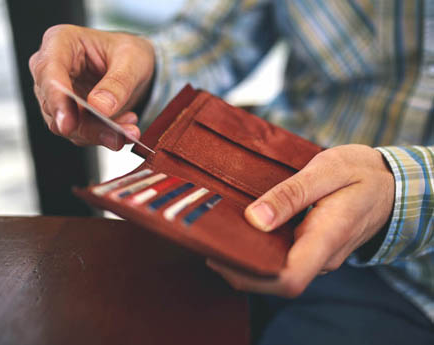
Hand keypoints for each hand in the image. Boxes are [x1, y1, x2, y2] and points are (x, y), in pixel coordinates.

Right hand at [29, 25, 154, 149]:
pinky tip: (125, 128)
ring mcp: (58, 96)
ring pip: (69, 127)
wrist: (135, 67)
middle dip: (88, 126)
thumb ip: (118, 83)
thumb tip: (99, 107)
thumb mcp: (133, 61)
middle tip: (117, 136)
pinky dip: (105, 135)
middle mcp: (52, 70)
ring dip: (101, 134)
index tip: (68, 124)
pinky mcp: (71, 116)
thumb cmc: (129, 53)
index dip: (56, 100)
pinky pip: (83, 134)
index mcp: (60, 42)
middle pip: (56, 107)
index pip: (48, 72)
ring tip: (129, 131)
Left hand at [207, 144, 394, 296]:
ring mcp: (319, 255)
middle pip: (275, 281)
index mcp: (327, 237)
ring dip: (247, 261)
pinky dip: (260, 252)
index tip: (219, 254)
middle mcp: (322, 256)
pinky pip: (284, 260)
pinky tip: (242, 233)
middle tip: (209, 241)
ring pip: (278, 272)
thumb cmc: (359, 171)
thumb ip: (291, 194)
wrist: (389, 183)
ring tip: (220, 235)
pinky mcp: (314, 249)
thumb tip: (254, 219)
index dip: (249, 276)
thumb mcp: (326, 171)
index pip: (288, 279)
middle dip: (239, 269)